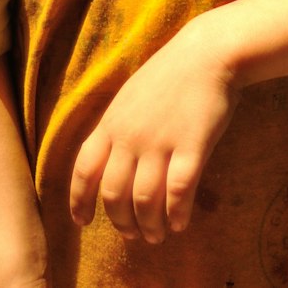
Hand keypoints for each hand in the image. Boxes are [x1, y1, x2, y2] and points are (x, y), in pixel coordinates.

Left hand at [69, 15, 239, 244]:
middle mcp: (130, 136)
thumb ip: (118, 129)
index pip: (84, 170)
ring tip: (157, 235)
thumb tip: (112, 166)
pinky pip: (178, 193)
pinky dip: (177, 214)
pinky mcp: (191, 146)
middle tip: (133, 234)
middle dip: (121, 223)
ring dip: (149, 226)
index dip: (80, 201)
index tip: (82, 222)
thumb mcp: (130, 97)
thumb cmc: (170, 73)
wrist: (207, 52)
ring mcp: (160, 142)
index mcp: (111, 123)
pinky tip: (181, 223)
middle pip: (114, 195)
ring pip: (144, 201)